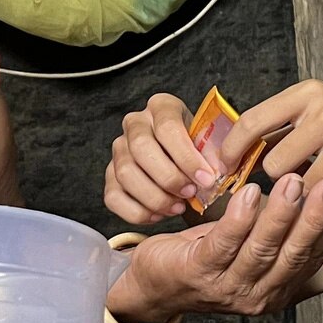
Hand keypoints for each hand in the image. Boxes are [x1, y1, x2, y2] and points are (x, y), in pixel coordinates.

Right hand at [105, 92, 220, 223]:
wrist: (182, 159)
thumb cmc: (196, 149)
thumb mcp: (209, 143)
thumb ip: (212, 155)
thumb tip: (213, 172)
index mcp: (161, 107)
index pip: (167, 127)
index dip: (187, 157)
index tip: (206, 179)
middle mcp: (135, 123)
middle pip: (141, 148)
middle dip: (168, 177)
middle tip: (189, 193)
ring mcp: (119, 149)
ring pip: (125, 173)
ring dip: (154, 197)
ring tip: (177, 207)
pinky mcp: (109, 175)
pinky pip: (113, 197)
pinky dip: (136, 211)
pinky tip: (158, 215)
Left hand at [106, 173, 322, 322]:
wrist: (155, 283)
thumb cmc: (208, 258)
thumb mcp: (254, 248)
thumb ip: (285, 234)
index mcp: (278, 288)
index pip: (312, 255)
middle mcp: (258, 294)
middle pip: (293, 255)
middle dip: (315, 218)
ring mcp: (227, 287)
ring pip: (261, 249)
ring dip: (280, 214)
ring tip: (292, 183)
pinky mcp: (198, 272)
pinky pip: (223, 244)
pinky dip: (239, 218)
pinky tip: (249, 194)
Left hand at [224, 80, 322, 196]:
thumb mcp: (319, 109)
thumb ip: (281, 127)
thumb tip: (233, 152)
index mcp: (308, 93)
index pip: (252, 122)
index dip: (231, 151)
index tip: (222, 170)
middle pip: (273, 165)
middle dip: (281, 178)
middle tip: (300, 175)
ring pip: (299, 186)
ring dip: (306, 193)